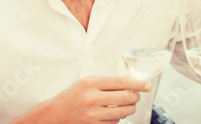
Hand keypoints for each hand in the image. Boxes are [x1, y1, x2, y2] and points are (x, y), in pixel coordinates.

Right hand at [13, 75, 151, 123]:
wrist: (54, 115)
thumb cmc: (70, 97)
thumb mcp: (87, 82)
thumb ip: (107, 82)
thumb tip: (128, 80)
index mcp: (91, 83)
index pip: (121, 82)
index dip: (137, 83)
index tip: (146, 85)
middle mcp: (92, 98)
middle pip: (125, 97)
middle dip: (136, 97)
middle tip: (137, 95)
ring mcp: (93, 114)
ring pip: (122, 112)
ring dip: (130, 108)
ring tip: (129, 105)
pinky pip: (114, 123)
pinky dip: (119, 118)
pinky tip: (116, 114)